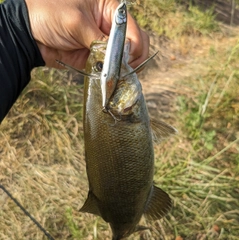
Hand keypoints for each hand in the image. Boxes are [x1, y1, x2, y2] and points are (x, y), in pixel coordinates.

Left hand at [25, 0, 148, 68]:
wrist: (31, 34)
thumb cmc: (50, 15)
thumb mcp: (77, 23)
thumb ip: (100, 40)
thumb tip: (118, 58)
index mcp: (110, 9)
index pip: (133, 29)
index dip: (133, 45)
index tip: (125, 59)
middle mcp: (110, 27)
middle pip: (135, 44)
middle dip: (133, 58)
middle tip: (124, 69)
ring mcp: (104, 44)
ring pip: (125, 58)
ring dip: (124, 68)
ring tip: (117, 75)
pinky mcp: (97, 58)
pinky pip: (111, 67)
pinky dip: (113, 74)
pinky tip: (111, 78)